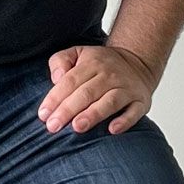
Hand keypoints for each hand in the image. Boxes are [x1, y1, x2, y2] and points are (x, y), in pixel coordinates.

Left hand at [37, 44, 158, 135]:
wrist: (137, 62)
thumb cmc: (101, 64)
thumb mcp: (78, 53)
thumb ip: (60, 61)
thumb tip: (56, 78)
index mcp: (92, 64)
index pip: (70, 81)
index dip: (55, 98)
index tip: (43, 115)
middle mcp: (110, 76)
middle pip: (86, 93)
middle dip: (68, 110)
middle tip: (53, 126)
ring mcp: (126, 89)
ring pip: (109, 102)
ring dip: (93, 114)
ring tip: (77, 127)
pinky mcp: (140, 102)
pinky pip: (134, 111)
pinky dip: (125, 121)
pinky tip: (113, 129)